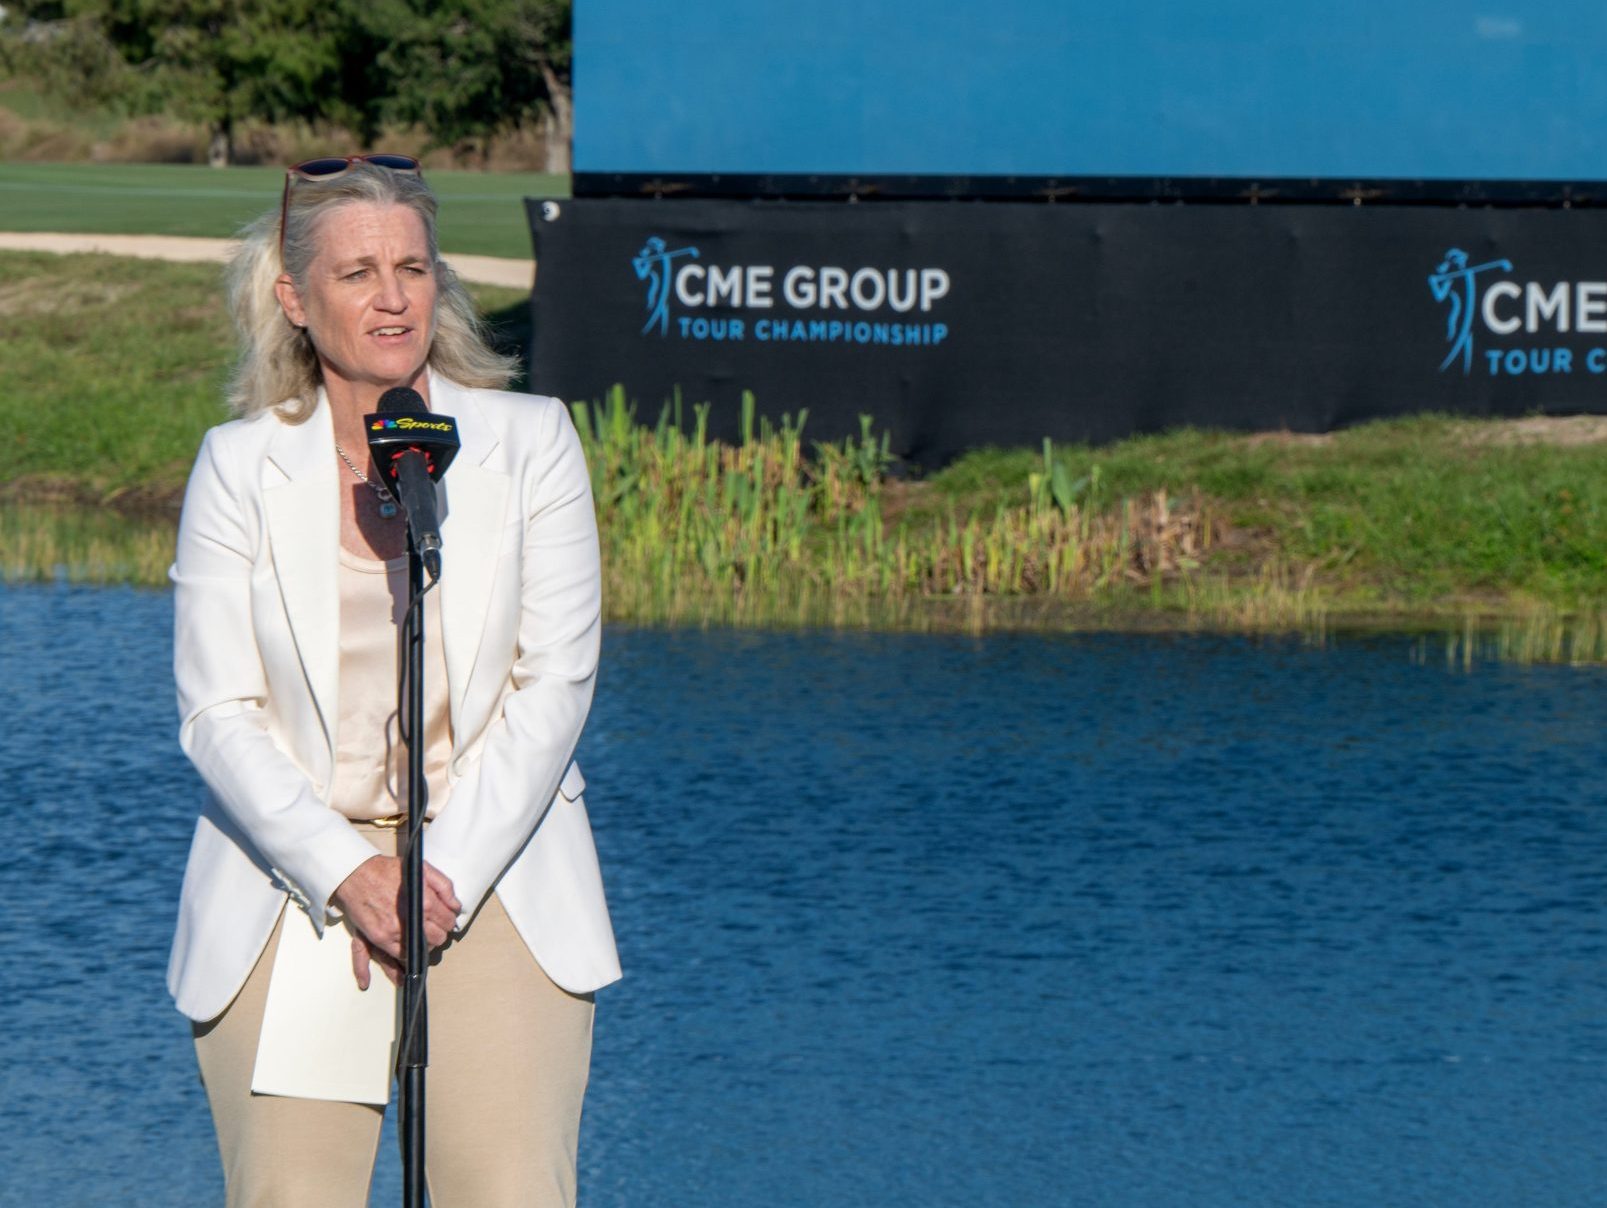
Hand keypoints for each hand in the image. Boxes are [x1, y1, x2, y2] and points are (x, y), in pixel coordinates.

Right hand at [333, 855, 460, 987]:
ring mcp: (394, 931)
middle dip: (439, 934)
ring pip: (419, 950)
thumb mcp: (422, 868)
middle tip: (433, 928)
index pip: (448, 921)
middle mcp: (411, 919)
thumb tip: (456, 906)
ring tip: (421, 937)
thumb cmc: (388, 870)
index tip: (445, 919)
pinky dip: (402, 961)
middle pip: (437, 939)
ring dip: (423, 946)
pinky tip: (404, 962)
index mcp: (425, 901)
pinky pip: (397, 957)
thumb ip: (444, 886)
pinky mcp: (379, 939)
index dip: (448, 921)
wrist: (357, 874)